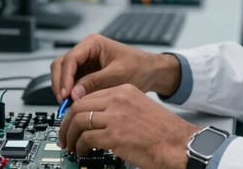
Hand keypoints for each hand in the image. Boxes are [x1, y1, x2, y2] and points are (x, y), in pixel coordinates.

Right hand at [50, 34, 180, 100]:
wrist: (151, 72)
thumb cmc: (139, 67)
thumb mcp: (118, 75)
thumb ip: (95, 82)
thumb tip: (74, 93)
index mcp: (93, 43)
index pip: (70, 59)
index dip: (65, 77)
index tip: (66, 94)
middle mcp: (86, 51)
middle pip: (61, 64)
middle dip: (60, 83)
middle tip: (63, 102)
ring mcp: (85, 62)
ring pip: (63, 73)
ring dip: (63, 89)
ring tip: (68, 105)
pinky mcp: (86, 74)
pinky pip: (71, 82)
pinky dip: (70, 92)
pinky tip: (74, 104)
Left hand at [59, 83, 199, 168]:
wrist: (178, 144)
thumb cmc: (163, 132)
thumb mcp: (140, 109)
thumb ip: (120, 108)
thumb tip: (98, 119)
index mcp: (125, 90)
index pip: (90, 95)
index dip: (76, 109)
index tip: (72, 120)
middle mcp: (118, 99)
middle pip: (79, 105)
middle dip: (67, 122)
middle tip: (64, 135)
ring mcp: (115, 116)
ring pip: (78, 121)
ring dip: (70, 136)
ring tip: (70, 146)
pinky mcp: (113, 135)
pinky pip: (85, 138)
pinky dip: (79, 146)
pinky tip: (82, 152)